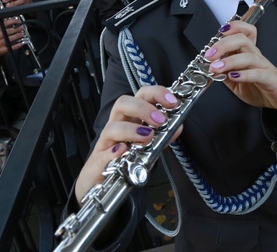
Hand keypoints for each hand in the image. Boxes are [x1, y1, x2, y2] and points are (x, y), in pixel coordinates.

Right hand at [0, 18, 25, 57]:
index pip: (4, 24)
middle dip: (16, 29)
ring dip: (17, 36)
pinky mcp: (1, 50)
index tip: (19, 21)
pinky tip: (21, 43)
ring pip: (9, 39)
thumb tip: (16, 23)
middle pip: (8, 31)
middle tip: (22, 28)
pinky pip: (10, 47)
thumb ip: (4, 27)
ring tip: (22, 34)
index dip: (13, 21)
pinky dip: (17, 45)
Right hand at [74, 86, 179, 201]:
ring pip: (112, 127)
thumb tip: (178, 127)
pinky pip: (102, 154)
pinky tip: (123, 151)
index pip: (141, 95)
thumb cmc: (126, 158)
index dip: (156, 93)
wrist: (103, 182)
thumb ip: (163, 137)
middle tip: (160, 120)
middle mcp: (117, 124)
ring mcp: (106, 142)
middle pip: (122, 103)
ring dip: (131, 129)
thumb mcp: (148, 146)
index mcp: (131, 117)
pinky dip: (113, 152)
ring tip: (147, 136)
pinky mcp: (98, 162)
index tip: (172, 102)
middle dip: (143, 108)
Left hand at [205, 21, 276, 115]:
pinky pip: (257, 73)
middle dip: (223, 44)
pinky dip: (244, 74)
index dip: (233, 27)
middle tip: (210, 55)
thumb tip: (210, 68)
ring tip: (216, 67)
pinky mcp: (270, 79)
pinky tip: (233, 76)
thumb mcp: (237, 82)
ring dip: (229, 60)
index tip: (218, 32)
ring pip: (248, 56)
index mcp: (249, 54)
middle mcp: (257, 57)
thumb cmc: (262, 88)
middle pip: (242, 40)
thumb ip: (224, 74)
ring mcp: (264, 67)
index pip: (244, 32)